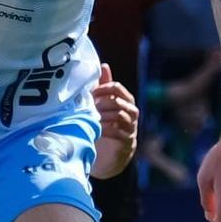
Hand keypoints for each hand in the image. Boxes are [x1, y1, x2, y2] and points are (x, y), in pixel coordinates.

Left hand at [91, 63, 139, 180]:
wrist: (107, 156)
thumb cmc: (104, 125)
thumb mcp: (102, 105)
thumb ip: (103, 87)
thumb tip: (104, 65)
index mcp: (125, 101)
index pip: (117, 88)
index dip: (102, 89)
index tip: (90, 94)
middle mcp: (131, 112)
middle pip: (118, 101)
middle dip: (101, 103)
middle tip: (89, 108)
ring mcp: (131, 128)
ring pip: (119, 115)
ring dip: (102, 116)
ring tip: (91, 118)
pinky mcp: (127, 142)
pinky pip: (118, 132)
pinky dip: (106, 129)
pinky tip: (96, 129)